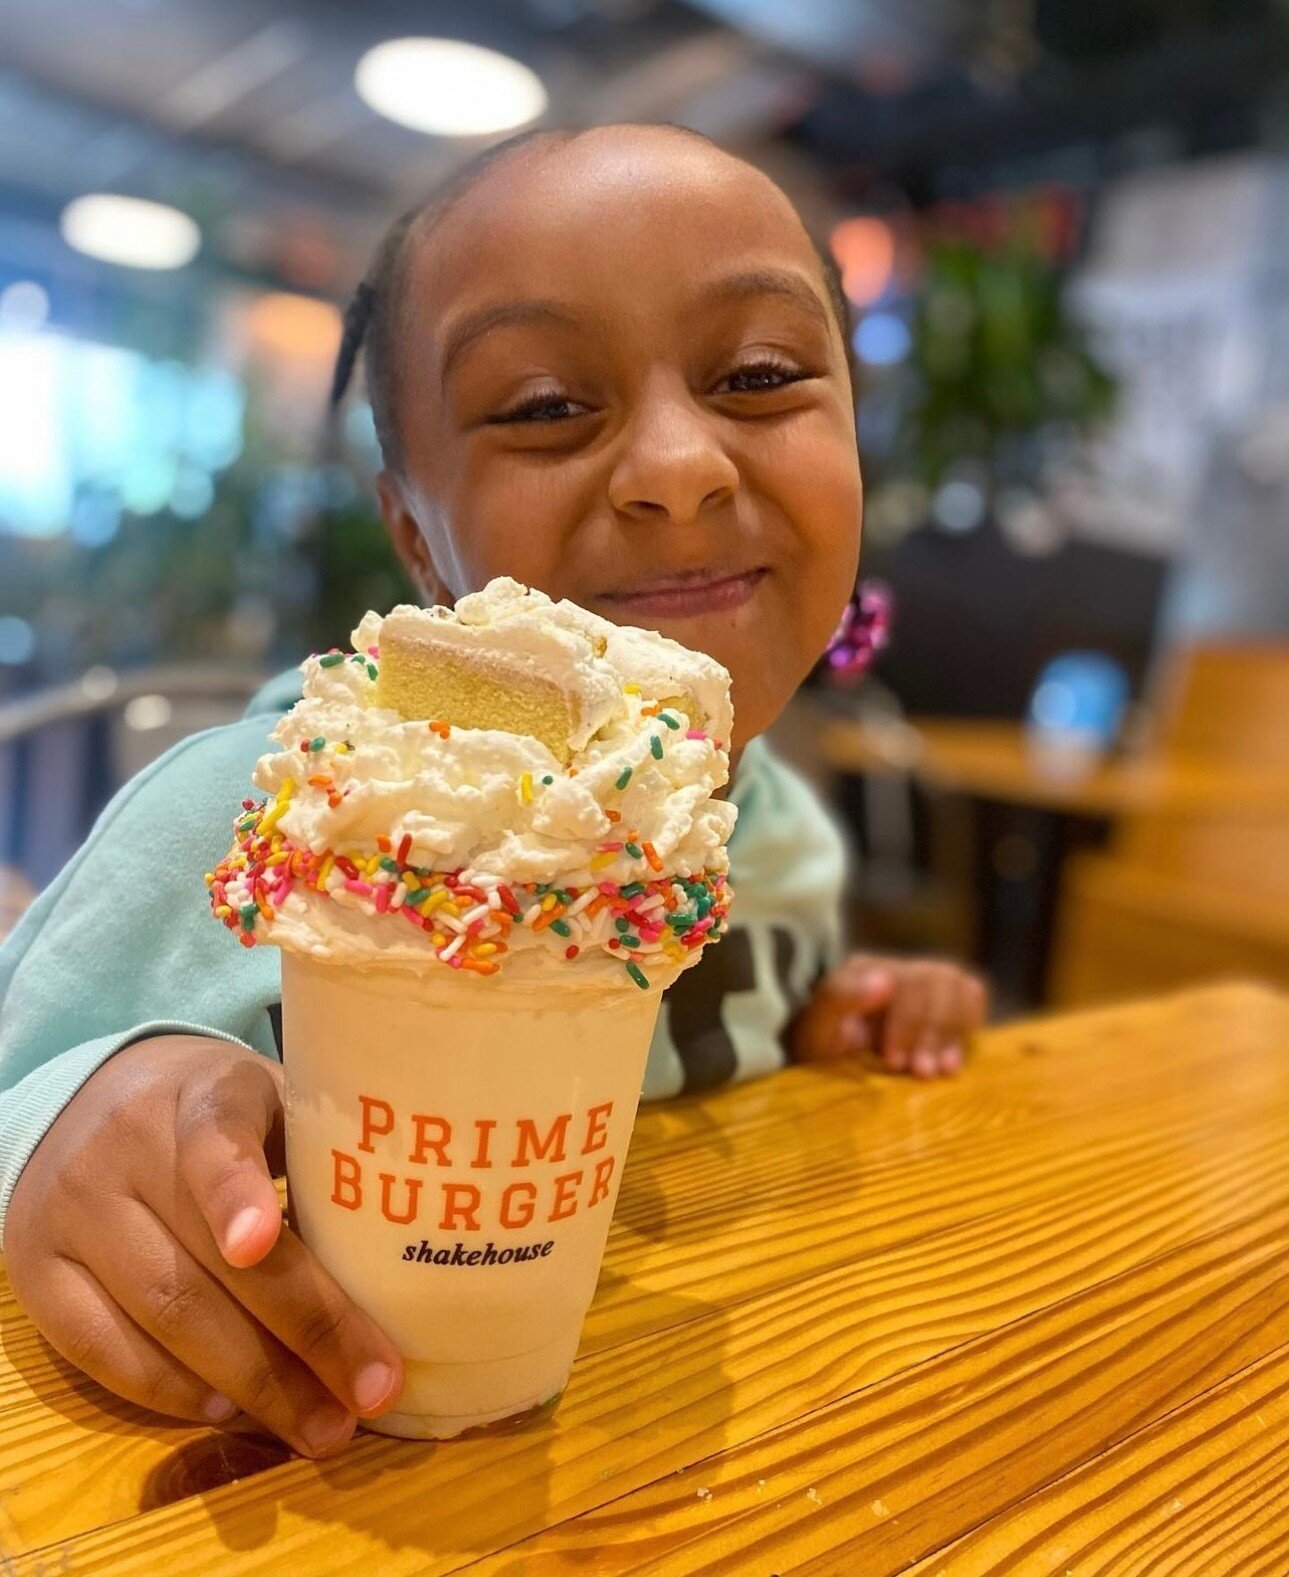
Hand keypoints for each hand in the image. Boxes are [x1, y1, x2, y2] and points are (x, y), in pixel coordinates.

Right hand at [5, 1035, 404, 1455]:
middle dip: (302, 1333)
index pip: (213, 1139)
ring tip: (322, 1424)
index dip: (236, 1192)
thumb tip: (412, 1252)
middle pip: (208, 1258)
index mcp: (201, 1095)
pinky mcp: (37, 1272)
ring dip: (251, 1383)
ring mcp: (72, 1213)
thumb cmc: (221, 1111)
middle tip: (372, 1389)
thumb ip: (325, 1156)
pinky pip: (103, 1350)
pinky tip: (232, 1412)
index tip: (260, 1244)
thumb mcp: (273, 1100)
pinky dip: (173, 1391)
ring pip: (162, 1312)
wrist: (92, 1099)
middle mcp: (124, 1149)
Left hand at [792, 953, 987, 1079]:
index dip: (907, 1022)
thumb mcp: (816, 1028)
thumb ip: (840, 999)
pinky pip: (973, 995)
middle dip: (931, 1031)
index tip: (893, 1061)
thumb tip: (886, 981)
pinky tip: (952, 1058)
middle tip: (920, 1072)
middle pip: (937, 981)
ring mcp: (924, 982)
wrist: (829, 1065)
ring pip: (960, 986)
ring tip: (941, 1070)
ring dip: (953, 1032)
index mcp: (866, 969)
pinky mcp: (945, 1002)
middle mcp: (899, 969)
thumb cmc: (823, 1048)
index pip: (904, 979)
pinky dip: (970, 1025)